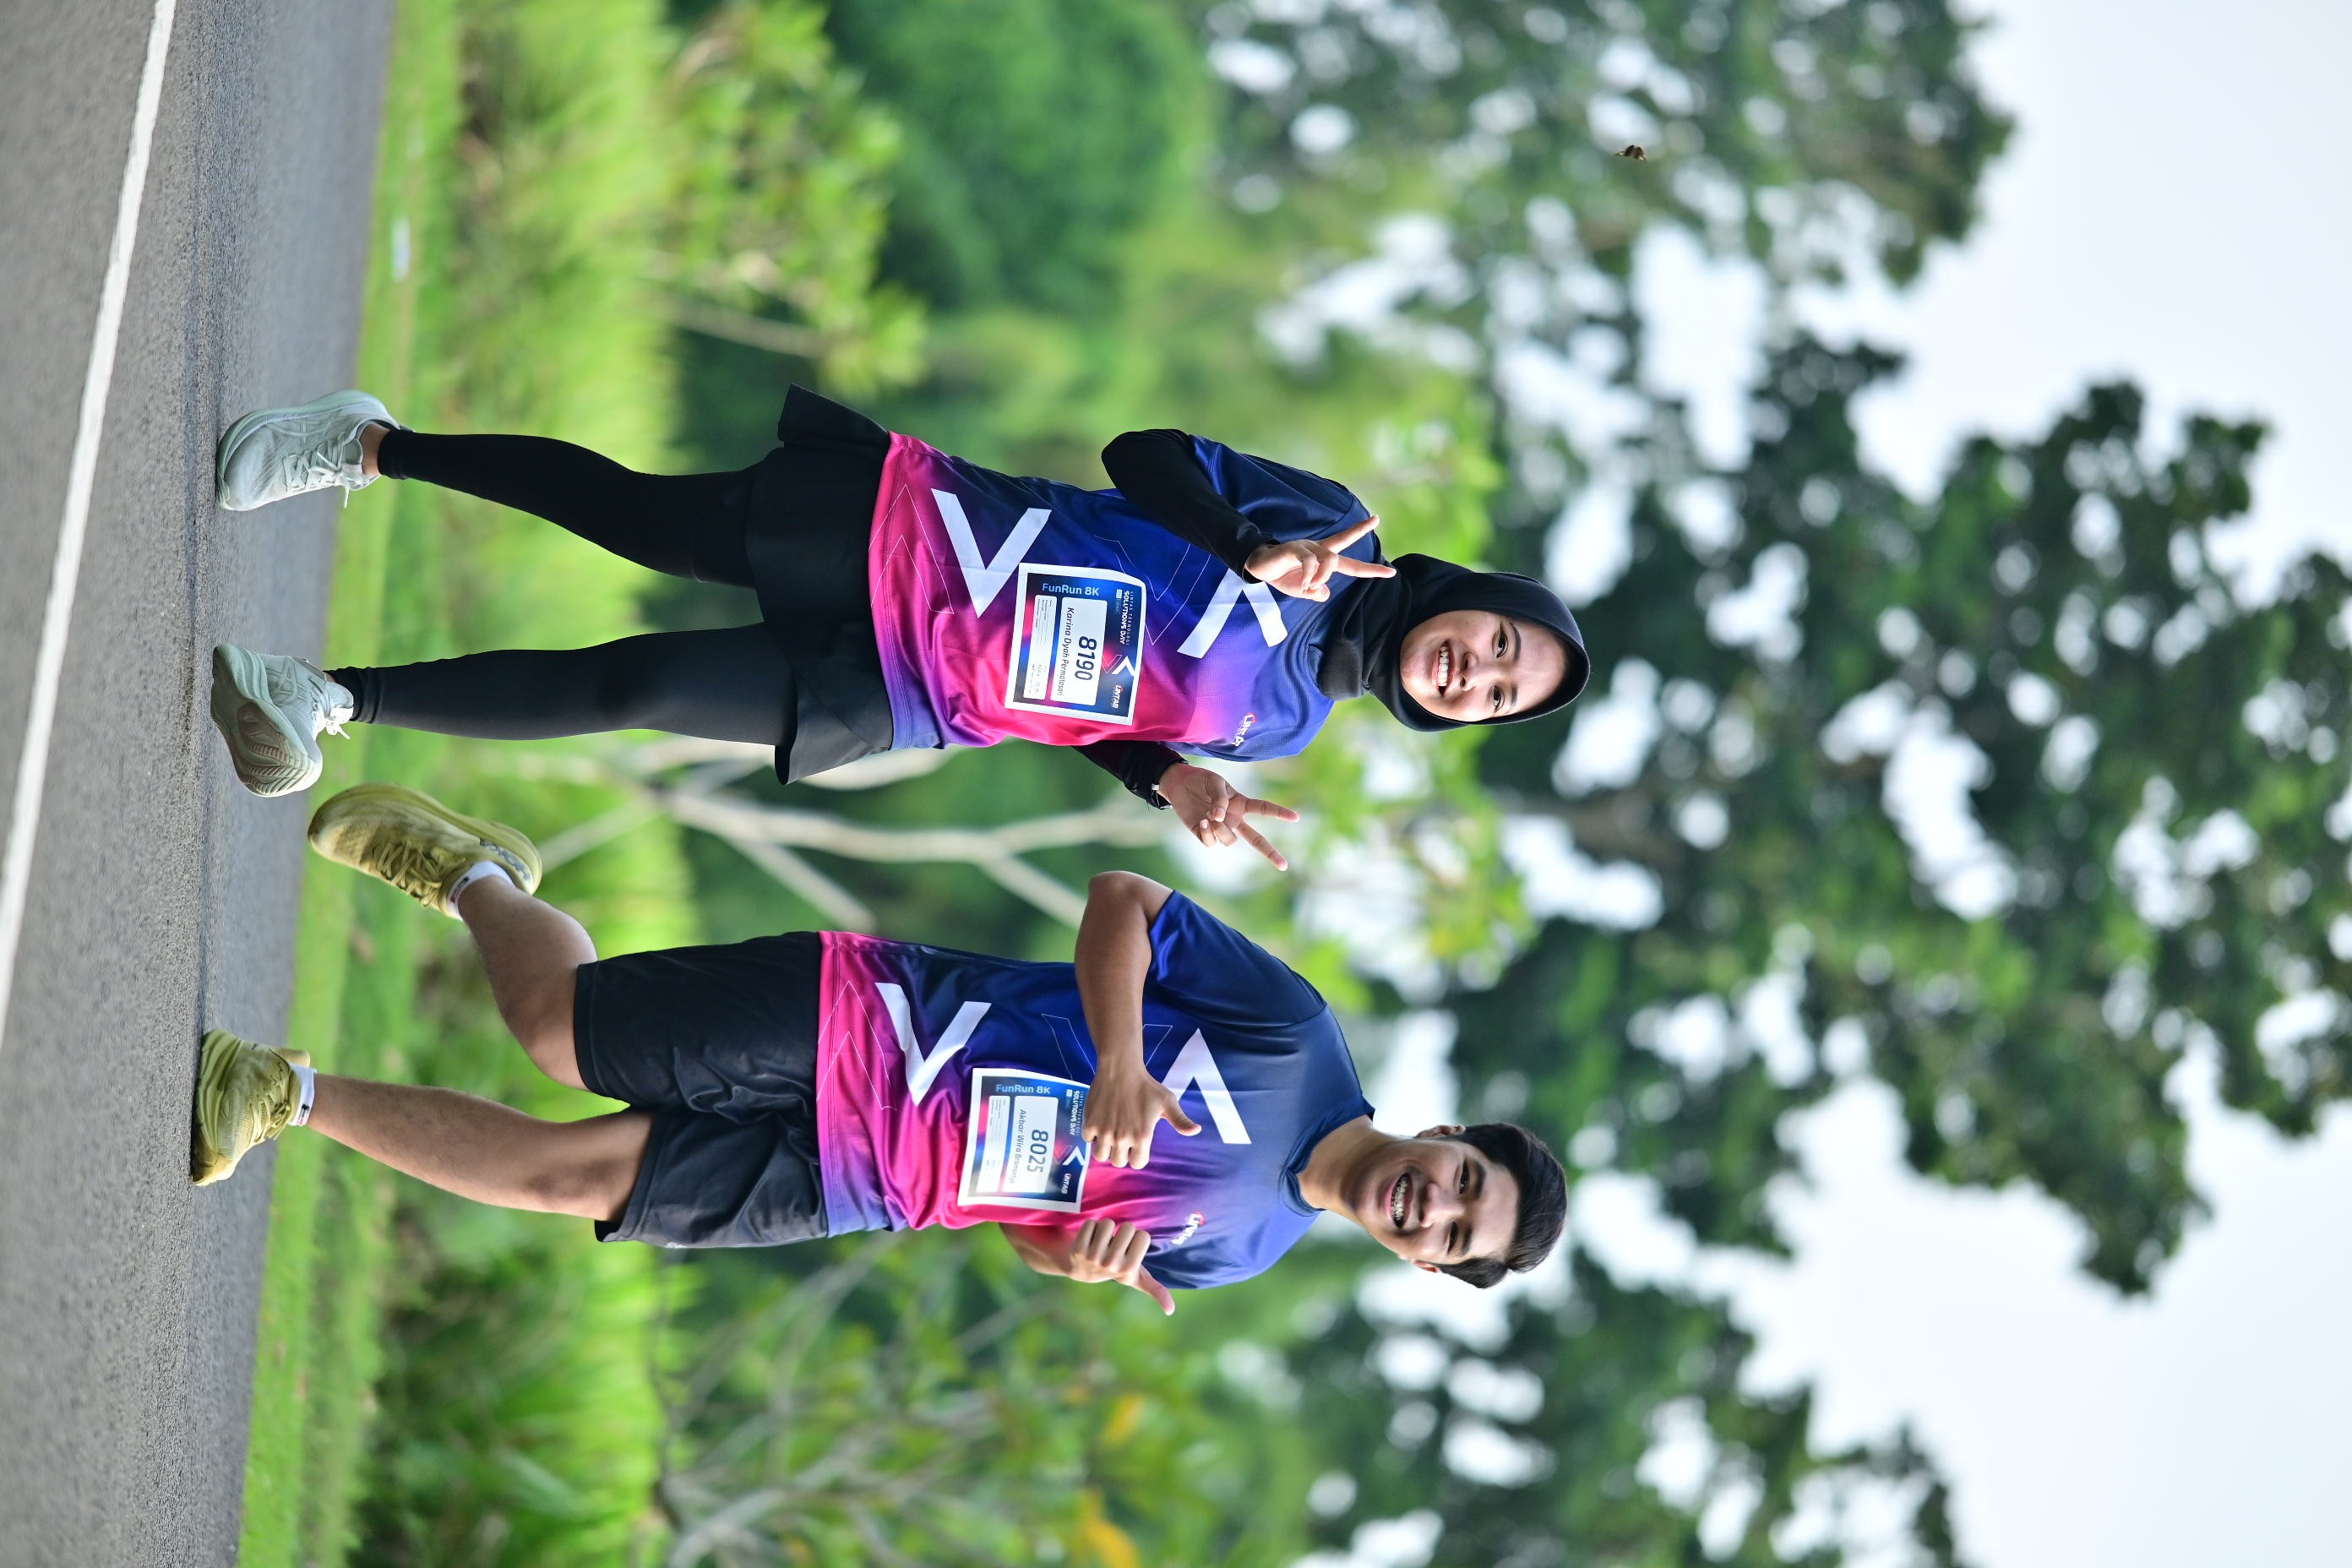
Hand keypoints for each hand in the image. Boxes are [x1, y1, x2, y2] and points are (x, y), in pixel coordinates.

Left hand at [1065, 1218, 1175, 1314]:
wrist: (1081, 1270)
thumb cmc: (1116, 1269)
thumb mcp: (1137, 1280)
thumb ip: (1156, 1291)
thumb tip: (1171, 1311)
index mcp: (1128, 1270)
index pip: (1143, 1235)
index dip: (1137, 1238)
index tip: (1129, 1249)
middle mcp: (1111, 1265)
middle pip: (1128, 1227)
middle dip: (1122, 1231)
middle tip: (1114, 1243)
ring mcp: (1093, 1257)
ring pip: (1108, 1223)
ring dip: (1105, 1228)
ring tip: (1102, 1241)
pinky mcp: (1078, 1249)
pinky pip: (1090, 1223)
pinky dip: (1090, 1227)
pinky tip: (1089, 1239)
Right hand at [1084, 1059, 1200, 1168]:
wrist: (1120, 1068)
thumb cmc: (1146, 1086)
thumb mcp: (1168, 1102)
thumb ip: (1180, 1120)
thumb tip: (1197, 1131)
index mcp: (1142, 1136)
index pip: (1137, 1164)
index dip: (1137, 1156)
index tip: (1136, 1146)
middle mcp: (1122, 1138)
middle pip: (1118, 1162)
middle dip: (1121, 1153)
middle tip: (1122, 1138)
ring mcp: (1104, 1132)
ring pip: (1101, 1156)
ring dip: (1105, 1148)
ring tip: (1110, 1135)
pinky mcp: (1090, 1123)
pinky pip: (1088, 1140)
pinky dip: (1092, 1135)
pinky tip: (1100, 1123)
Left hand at [1156, 763, 1298, 870]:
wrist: (1178, 785)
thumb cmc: (1200, 780)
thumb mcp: (1214, 782)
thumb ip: (1221, 799)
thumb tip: (1220, 818)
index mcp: (1241, 804)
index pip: (1264, 809)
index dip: (1280, 813)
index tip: (1296, 817)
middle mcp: (1234, 819)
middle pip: (1257, 839)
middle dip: (1270, 853)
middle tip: (1284, 866)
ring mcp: (1220, 828)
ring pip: (1230, 840)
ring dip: (1221, 830)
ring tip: (1208, 815)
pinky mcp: (1205, 835)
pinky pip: (1212, 843)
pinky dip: (1207, 834)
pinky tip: (1202, 822)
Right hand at [1244, 516, 1395, 602]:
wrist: (1260, 568)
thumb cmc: (1283, 577)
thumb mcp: (1303, 591)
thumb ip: (1316, 593)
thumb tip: (1324, 591)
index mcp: (1323, 560)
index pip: (1351, 563)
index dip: (1370, 569)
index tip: (1391, 571)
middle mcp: (1319, 550)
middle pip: (1343, 541)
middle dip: (1360, 530)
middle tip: (1376, 519)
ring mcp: (1307, 547)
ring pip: (1328, 560)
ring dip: (1323, 576)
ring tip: (1310, 587)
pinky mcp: (1294, 548)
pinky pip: (1309, 562)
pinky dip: (1309, 576)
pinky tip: (1303, 585)